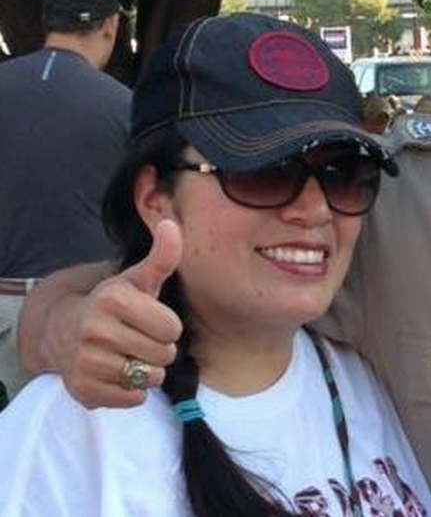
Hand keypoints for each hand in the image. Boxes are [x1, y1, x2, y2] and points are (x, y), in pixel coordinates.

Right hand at [61, 218, 183, 407]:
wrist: (64, 331)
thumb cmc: (114, 304)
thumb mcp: (138, 278)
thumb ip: (162, 256)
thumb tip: (171, 224)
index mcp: (113, 300)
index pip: (172, 329)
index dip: (167, 326)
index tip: (149, 320)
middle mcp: (94, 331)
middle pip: (165, 355)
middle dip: (159, 349)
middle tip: (138, 339)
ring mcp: (86, 363)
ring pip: (151, 378)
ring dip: (147, 370)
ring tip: (128, 354)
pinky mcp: (84, 391)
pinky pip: (134, 399)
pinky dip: (132, 390)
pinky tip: (116, 372)